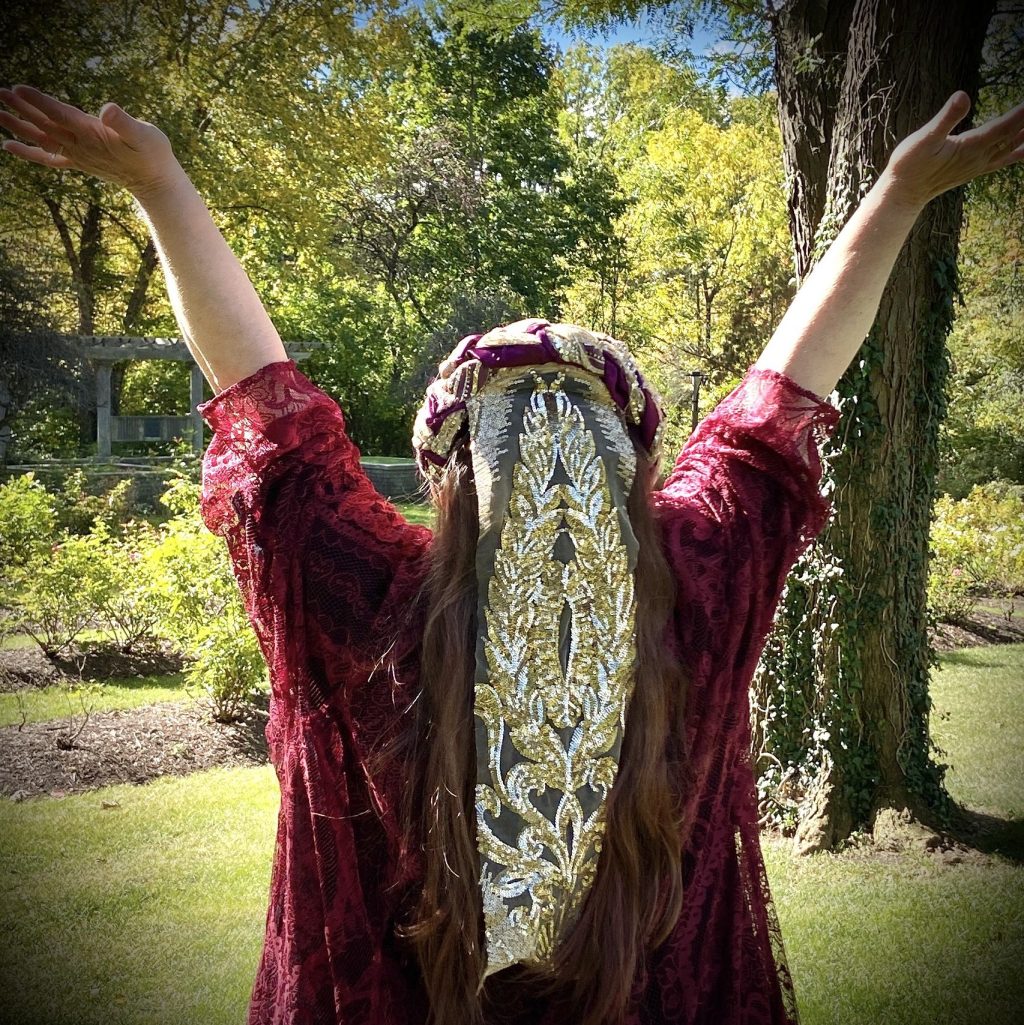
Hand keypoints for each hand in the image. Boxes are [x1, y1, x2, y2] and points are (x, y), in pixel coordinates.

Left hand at [0, 84, 180, 197]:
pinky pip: (48, 158)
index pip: (62, 115)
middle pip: (45, 125)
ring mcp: (78, 155)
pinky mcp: (79, 162)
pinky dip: (27, 152)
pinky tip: (9, 145)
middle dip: (21, 108)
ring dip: (18, 126)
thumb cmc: (154, 155)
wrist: (155, 182)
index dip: (40, 102)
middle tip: (0, 93)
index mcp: (93, 134)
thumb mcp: (146, 134)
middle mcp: (81, 145)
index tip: (19, 89)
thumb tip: (108, 110)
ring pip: (42, 139)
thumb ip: (125, 123)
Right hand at [881, 91, 1023, 209]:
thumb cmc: (909, 165)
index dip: (1022, 113)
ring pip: (1010, 147)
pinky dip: (1016, 154)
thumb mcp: (924, 138)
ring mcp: (977, 165)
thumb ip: (946, 118)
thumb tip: (963, 95)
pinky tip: (1023, 150)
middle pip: (1013, 136)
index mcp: (971, 147)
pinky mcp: (972, 170)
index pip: (1004, 126)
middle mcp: (979, 157)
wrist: (903, 193)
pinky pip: (1001, 160)